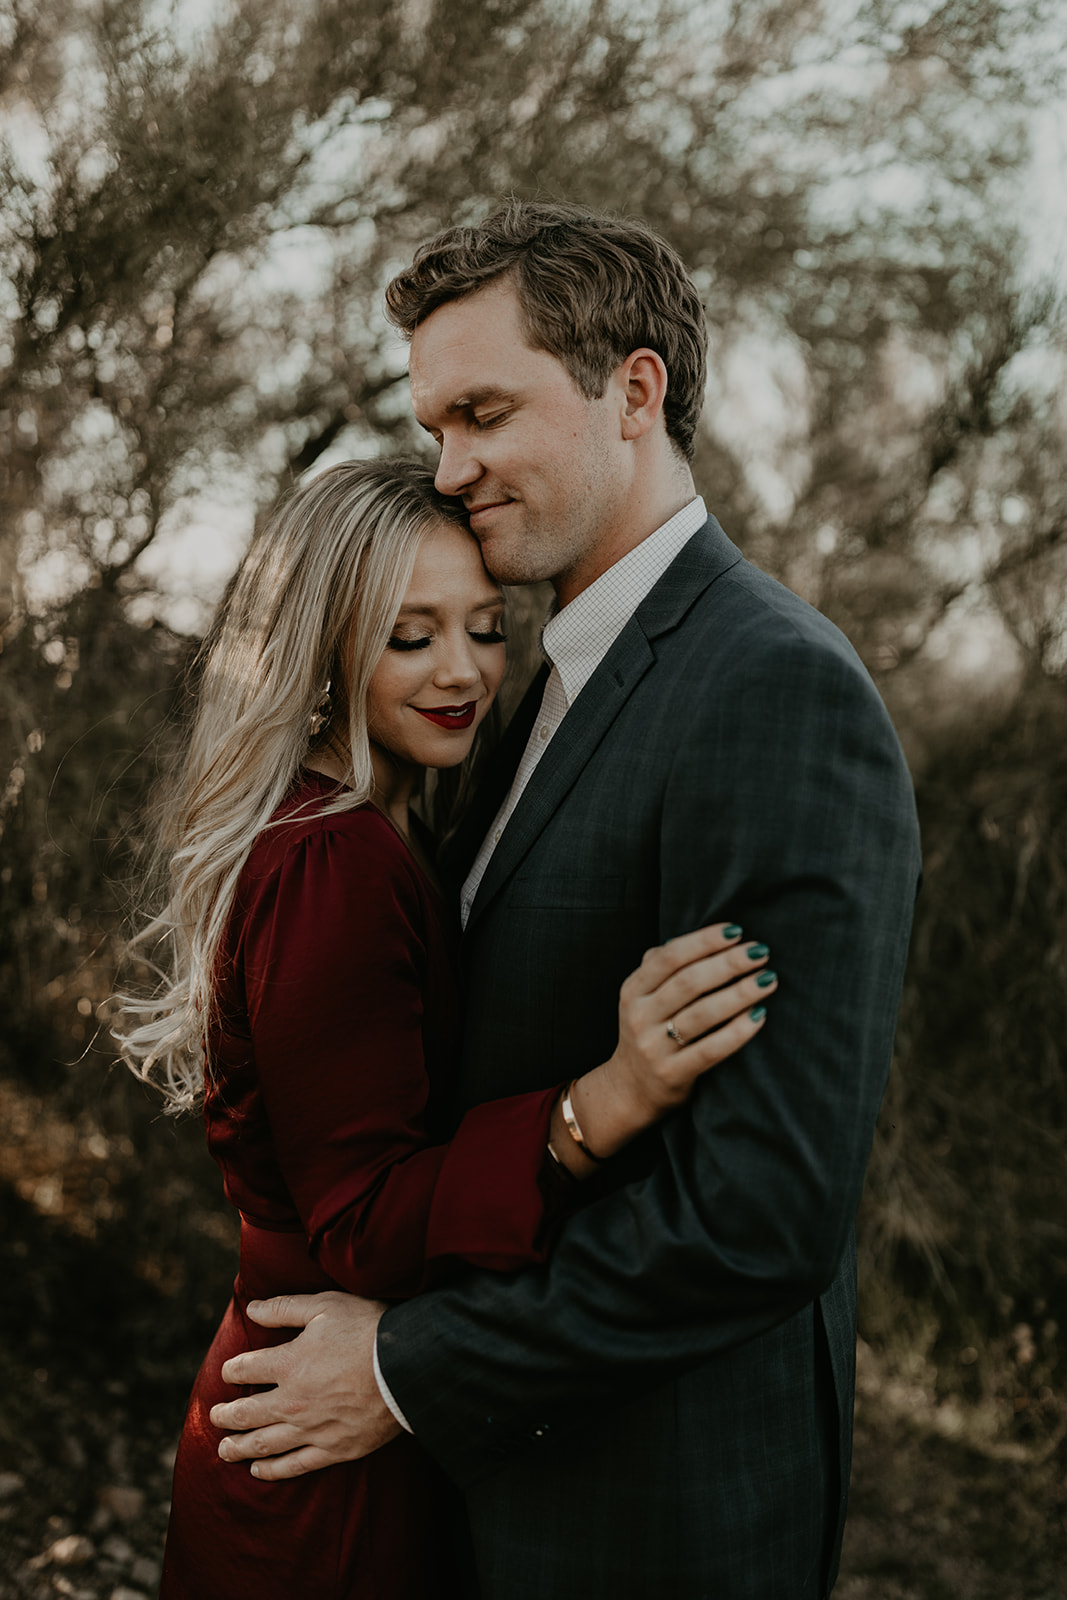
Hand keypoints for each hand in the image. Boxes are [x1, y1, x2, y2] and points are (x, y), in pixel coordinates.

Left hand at [209, 1291, 400, 1479]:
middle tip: (214, 1417)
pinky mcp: (332, 1449)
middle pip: (247, 1413)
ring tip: (223, 1450)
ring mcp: (311, 1429)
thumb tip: (251, 1309)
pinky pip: (294, 1466)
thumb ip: (285, 1308)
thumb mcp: (325, 1307)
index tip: (228, 1372)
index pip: (246, 1369)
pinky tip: (258, 1471)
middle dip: (225, 1416)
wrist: (408, 1367)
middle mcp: (292, 1401)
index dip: (232, 1370)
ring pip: (264, 1444)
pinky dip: (272, 1470)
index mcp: (289, 1363)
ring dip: (238, 1447)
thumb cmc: (368, 1330)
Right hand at [551, 924, 773, 1172]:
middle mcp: (639, 1016)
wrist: (630, 1089)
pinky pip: (711, 1050)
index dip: (704, 941)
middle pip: (689, 982)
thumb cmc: (649, 1031)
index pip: (669, 957)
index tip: (737, 931)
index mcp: (633, 989)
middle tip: (761, 952)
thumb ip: (663, 965)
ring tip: (768, 979)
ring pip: (702, 1014)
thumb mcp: (643, 996)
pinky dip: (737, 1032)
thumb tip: (705, 937)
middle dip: (729, 963)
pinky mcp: (673, 1074)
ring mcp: (654, 1047)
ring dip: (739, 993)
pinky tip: (760, 1016)